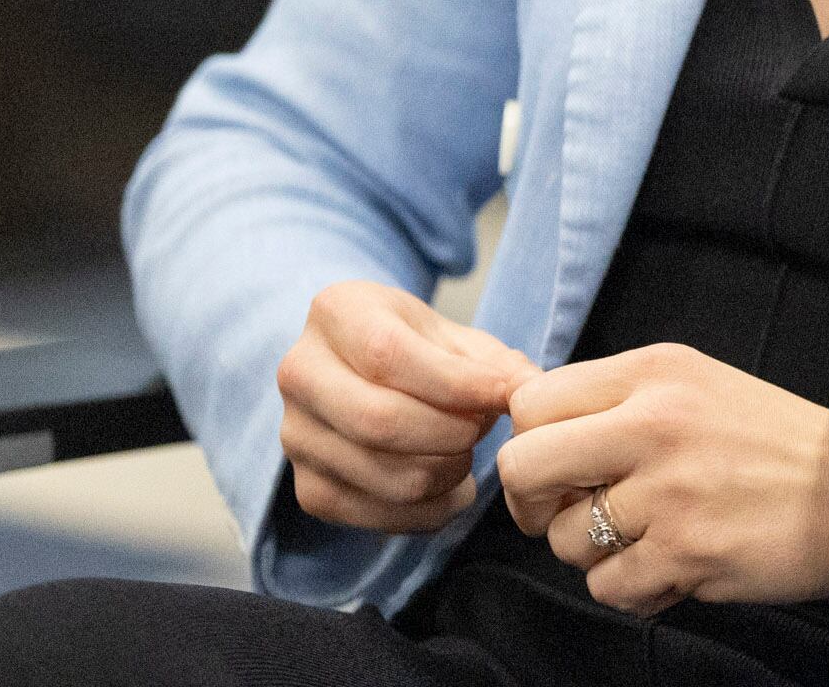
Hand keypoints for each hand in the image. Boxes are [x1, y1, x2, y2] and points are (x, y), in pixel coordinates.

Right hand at [275, 280, 539, 533]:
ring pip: (386, 475)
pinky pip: (380, 515)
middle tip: (482, 428)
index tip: (504, 394)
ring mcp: (296, 436)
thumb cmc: (414, 349)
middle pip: (380, 422)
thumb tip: (533, 392)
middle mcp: (299, 373)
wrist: (359, 374)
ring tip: (466, 451)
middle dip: (452, 434)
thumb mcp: (451, 336)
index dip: (456, 384)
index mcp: (334, 312)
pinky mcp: (309, 489)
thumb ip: (495, 362)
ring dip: (448, 472)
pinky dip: (432, 509)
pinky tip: (449, 484)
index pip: (388, 356)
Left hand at [495, 343, 828, 615]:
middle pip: (525, 468)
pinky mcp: (686, 553)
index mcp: (652, 372)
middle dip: (532, 504)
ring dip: (595, 553)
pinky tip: (673, 566)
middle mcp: (653, 422)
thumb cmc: (770, 442)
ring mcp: (668, 491)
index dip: (529, 444)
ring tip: (648, 538)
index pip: (531, 404)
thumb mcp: (694, 384)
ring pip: (564, 542)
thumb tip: (538, 438)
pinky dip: (634, 588)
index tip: (556, 468)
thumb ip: (618, 400)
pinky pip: (609, 588)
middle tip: (565, 515)